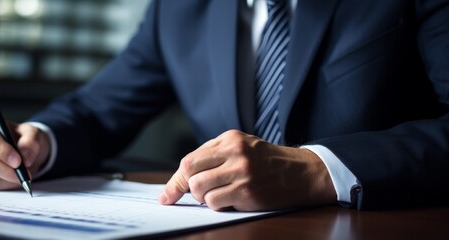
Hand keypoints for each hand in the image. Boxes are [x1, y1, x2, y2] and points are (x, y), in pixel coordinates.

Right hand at [0, 118, 50, 189]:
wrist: (24, 150)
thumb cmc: (24, 139)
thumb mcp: (33, 134)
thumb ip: (31, 142)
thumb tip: (25, 157)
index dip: (3, 151)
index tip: (18, 161)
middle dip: (5, 169)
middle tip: (23, 173)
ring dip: (7, 178)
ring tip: (22, 175)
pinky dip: (5, 184)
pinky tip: (14, 179)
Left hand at [158, 130, 335, 210]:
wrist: (301, 172)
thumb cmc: (266, 161)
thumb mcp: (241, 145)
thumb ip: (214, 154)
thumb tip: (183, 175)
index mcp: (229, 139)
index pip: (190, 159)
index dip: (175, 180)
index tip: (166, 195)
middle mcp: (234, 153)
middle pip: (190, 173)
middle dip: (187, 188)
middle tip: (197, 193)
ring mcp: (242, 173)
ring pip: (200, 190)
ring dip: (203, 197)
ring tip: (217, 194)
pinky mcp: (248, 192)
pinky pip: (216, 203)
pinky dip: (217, 205)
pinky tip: (231, 200)